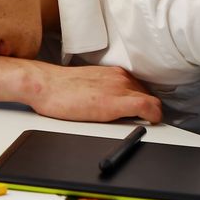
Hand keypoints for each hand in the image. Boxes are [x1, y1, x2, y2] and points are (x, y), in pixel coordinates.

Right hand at [23, 63, 162, 122]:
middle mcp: (120, 78)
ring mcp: (120, 88)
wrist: (45, 85)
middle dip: (148, 110)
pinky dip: (154, 116)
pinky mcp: (116, 102)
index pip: (142, 89)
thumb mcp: (89, 85)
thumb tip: (112, 104)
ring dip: (149, 114)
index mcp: (114, 74)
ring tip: (141, 125)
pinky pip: (148, 107)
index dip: (146, 104)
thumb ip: (105, 91)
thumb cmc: (59, 89)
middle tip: (143, 122)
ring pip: (152, 101)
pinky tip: (150, 124)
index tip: (146, 113)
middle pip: (149, 96)